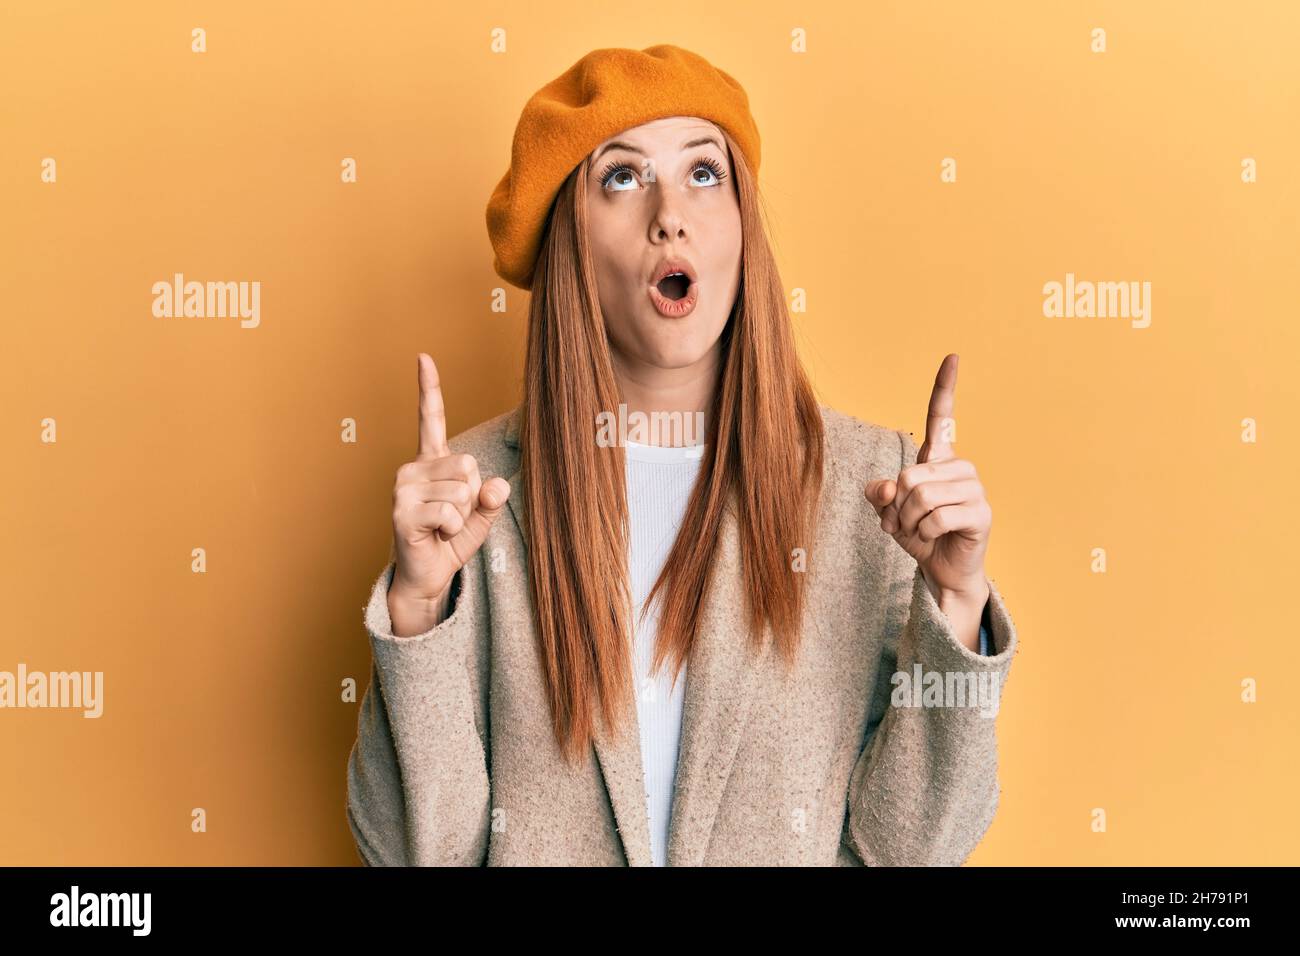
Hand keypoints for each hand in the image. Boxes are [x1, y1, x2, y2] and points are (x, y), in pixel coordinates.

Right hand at [389, 353, 510, 610]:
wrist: (427, 577)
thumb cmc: (450, 541)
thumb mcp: (481, 515)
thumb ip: (491, 497)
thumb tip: (496, 485)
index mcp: (431, 462)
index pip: (431, 419)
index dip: (429, 389)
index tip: (424, 357)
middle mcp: (412, 469)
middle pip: (468, 465)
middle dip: (472, 496)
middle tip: (452, 516)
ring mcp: (403, 489)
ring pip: (461, 491)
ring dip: (462, 517)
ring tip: (441, 527)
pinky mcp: (401, 512)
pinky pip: (449, 512)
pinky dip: (452, 529)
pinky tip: (434, 535)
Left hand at [864, 354, 990, 607]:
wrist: (941, 569)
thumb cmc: (919, 534)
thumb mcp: (889, 512)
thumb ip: (880, 495)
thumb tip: (886, 487)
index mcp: (938, 459)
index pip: (941, 417)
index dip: (945, 387)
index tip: (952, 357)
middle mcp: (960, 467)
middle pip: (909, 476)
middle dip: (897, 507)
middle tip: (905, 522)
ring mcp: (975, 489)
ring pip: (921, 497)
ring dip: (909, 522)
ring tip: (919, 531)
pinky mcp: (981, 513)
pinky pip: (936, 518)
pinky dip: (924, 534)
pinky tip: (934, 539)